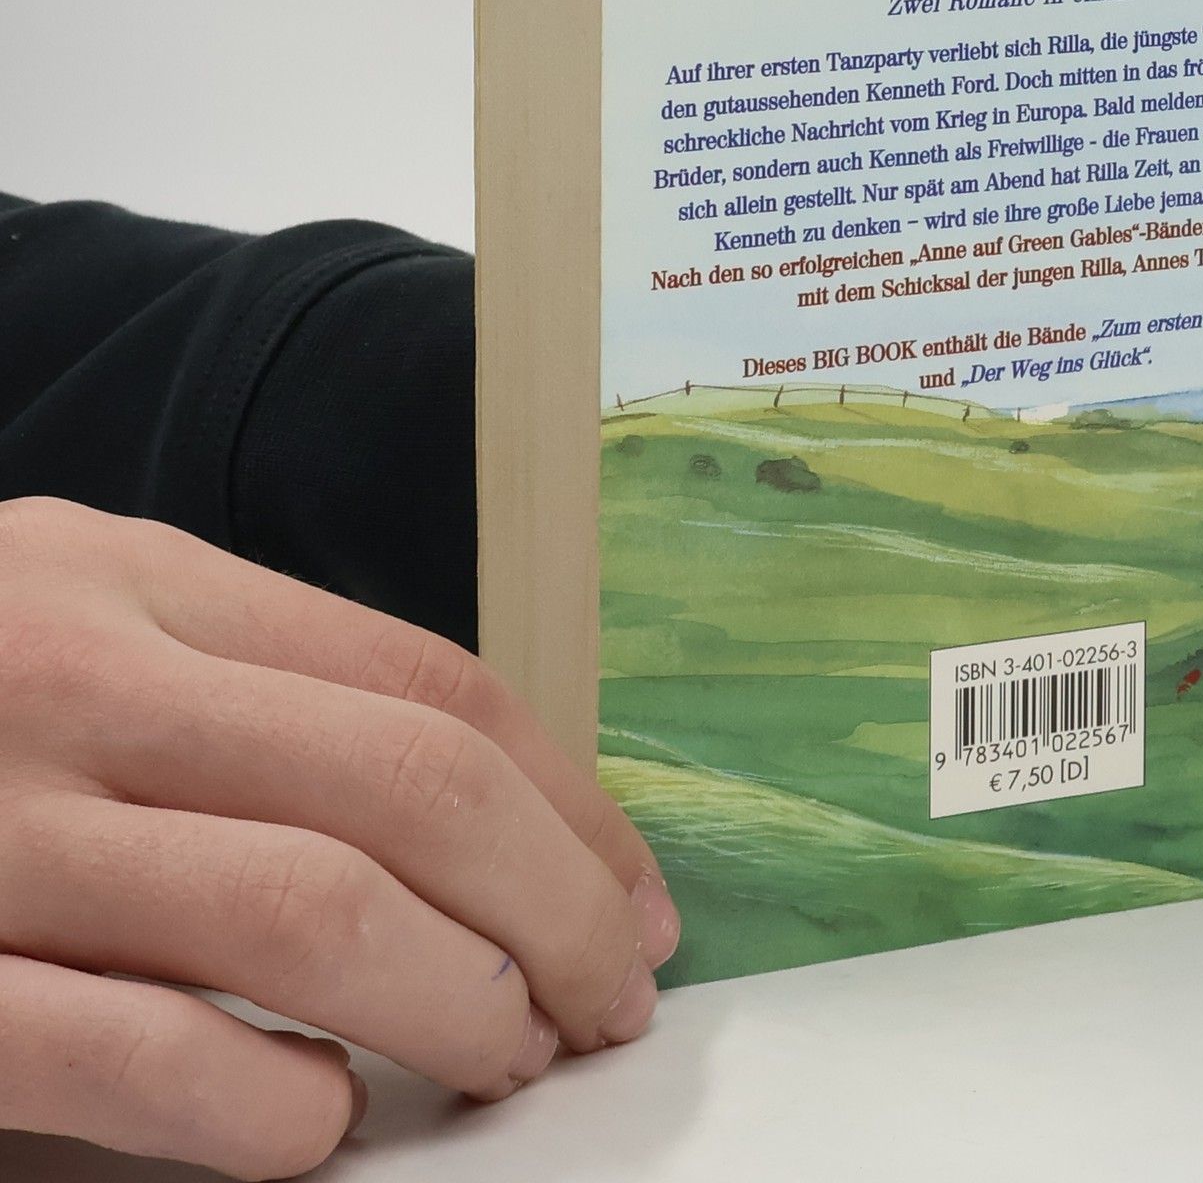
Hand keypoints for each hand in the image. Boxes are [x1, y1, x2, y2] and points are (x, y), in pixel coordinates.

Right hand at [0, 497, 678, 1179]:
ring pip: (306, 911)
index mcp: (132, 578)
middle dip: (554, 905)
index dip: (571, 802)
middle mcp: (70, 676)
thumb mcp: (76, 620)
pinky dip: (262, 1108)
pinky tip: (318, 1124)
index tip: (633, 893)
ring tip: (512, 1054)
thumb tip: (488, 812)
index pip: (429, 684)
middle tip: (610, 997)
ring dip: (456, 1003)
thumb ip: (247, 683)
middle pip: (407, 787)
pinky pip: (128, 1055)